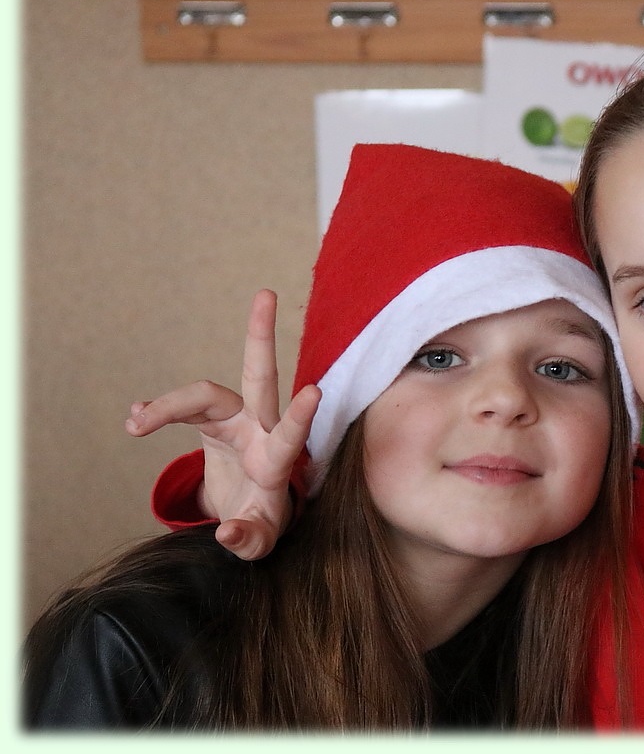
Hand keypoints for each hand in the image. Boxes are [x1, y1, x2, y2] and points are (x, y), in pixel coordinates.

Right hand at [126, 289, 318, 558]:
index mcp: (278, 461)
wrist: (247, 513)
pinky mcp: (211, 421)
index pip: (291, 436)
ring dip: (169, 404)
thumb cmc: (261, 524)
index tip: (315, 390)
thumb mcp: (259, 541)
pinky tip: (137, 418)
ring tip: (137, 423)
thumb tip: (228, 534)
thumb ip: (249, 540)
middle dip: (261, 337)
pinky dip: (158, 411)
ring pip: (204, 393)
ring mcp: (235, 420)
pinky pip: (181, 407)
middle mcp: (260, 429)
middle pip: (260, 377)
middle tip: (265, 293)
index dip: (301, 416)